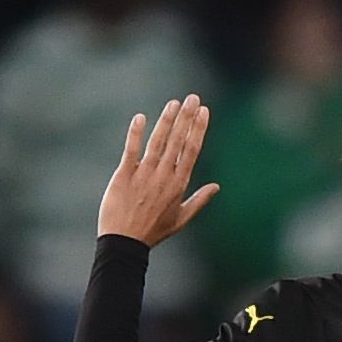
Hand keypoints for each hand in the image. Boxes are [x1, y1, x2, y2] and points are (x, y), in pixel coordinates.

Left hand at [97, 96, 218, 246]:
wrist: (125, 243)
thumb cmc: (153, 231)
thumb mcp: (181, 219)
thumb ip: (199, 200)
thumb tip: (217, 187)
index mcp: (179, 184)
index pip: (191, 150)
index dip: (198, 128)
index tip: (203, 111)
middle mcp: (164, 176)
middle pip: (178, 141)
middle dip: (186, 117)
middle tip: (192, 98)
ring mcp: (144, 174)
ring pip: (158, 142)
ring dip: (166, 120)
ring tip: (174, 103)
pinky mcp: (124, 175)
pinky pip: (131, 150)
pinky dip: (136, 133)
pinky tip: (141, 117)